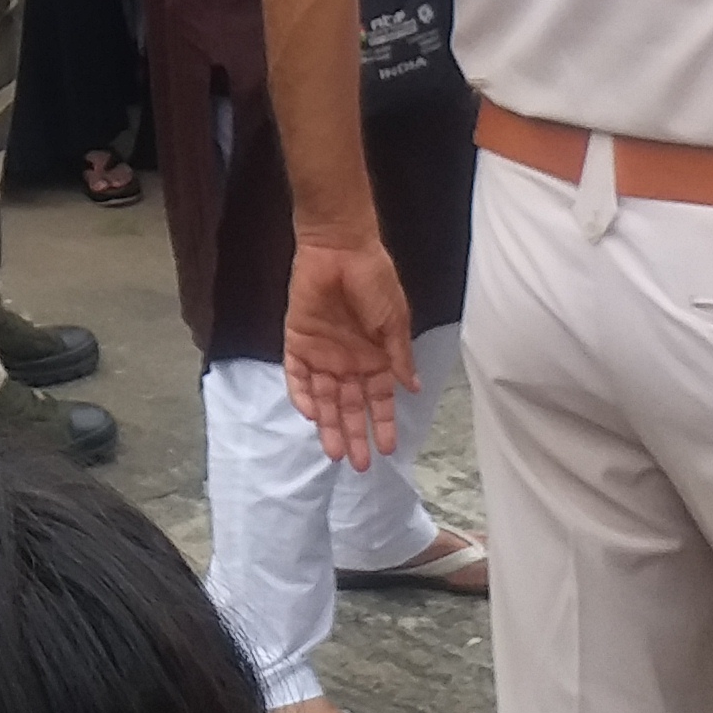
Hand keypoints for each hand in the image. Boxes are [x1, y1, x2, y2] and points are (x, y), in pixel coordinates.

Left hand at [283, 227, 418, 468]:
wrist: (339, 248)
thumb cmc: (374, 280)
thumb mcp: (395, 321)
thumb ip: (399, 357)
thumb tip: (415, 389)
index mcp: (376, 356)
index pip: (379, 399)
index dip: (384, 423)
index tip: (389, 449)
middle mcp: (349, 361)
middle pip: (350, 406)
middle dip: (355, 434)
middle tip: (358, 465)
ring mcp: (322, 353)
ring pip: (324, 399)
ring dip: (328, 425)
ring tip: (335, 453)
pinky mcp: (298, 342)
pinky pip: (297, 376)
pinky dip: (302, 395)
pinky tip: (310, 415)